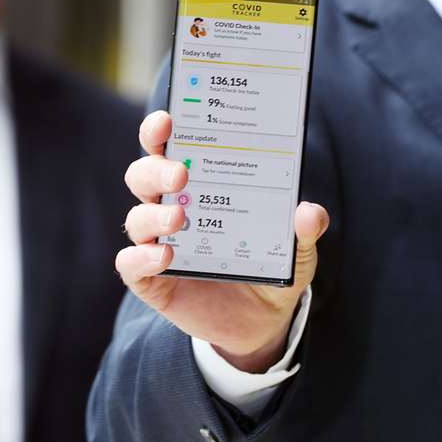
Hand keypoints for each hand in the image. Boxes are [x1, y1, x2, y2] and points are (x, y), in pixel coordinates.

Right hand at [117, 110, 328, 372]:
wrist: (260, 322)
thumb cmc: (269, 265)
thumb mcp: (295, 249)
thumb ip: (304, 231)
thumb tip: (310, 211)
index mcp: (197, 186)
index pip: (166, 148)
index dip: (158, 131)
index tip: (167, 119)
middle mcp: (170, 208)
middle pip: (142, 176)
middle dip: (155, 169)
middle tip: (182, 174)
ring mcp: (157, 243)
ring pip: (136, 218)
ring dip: (154, 216)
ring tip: (181, 220)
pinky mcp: (152, 281)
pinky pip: (131, 264)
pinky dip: (143, 258)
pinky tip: (166, 257)